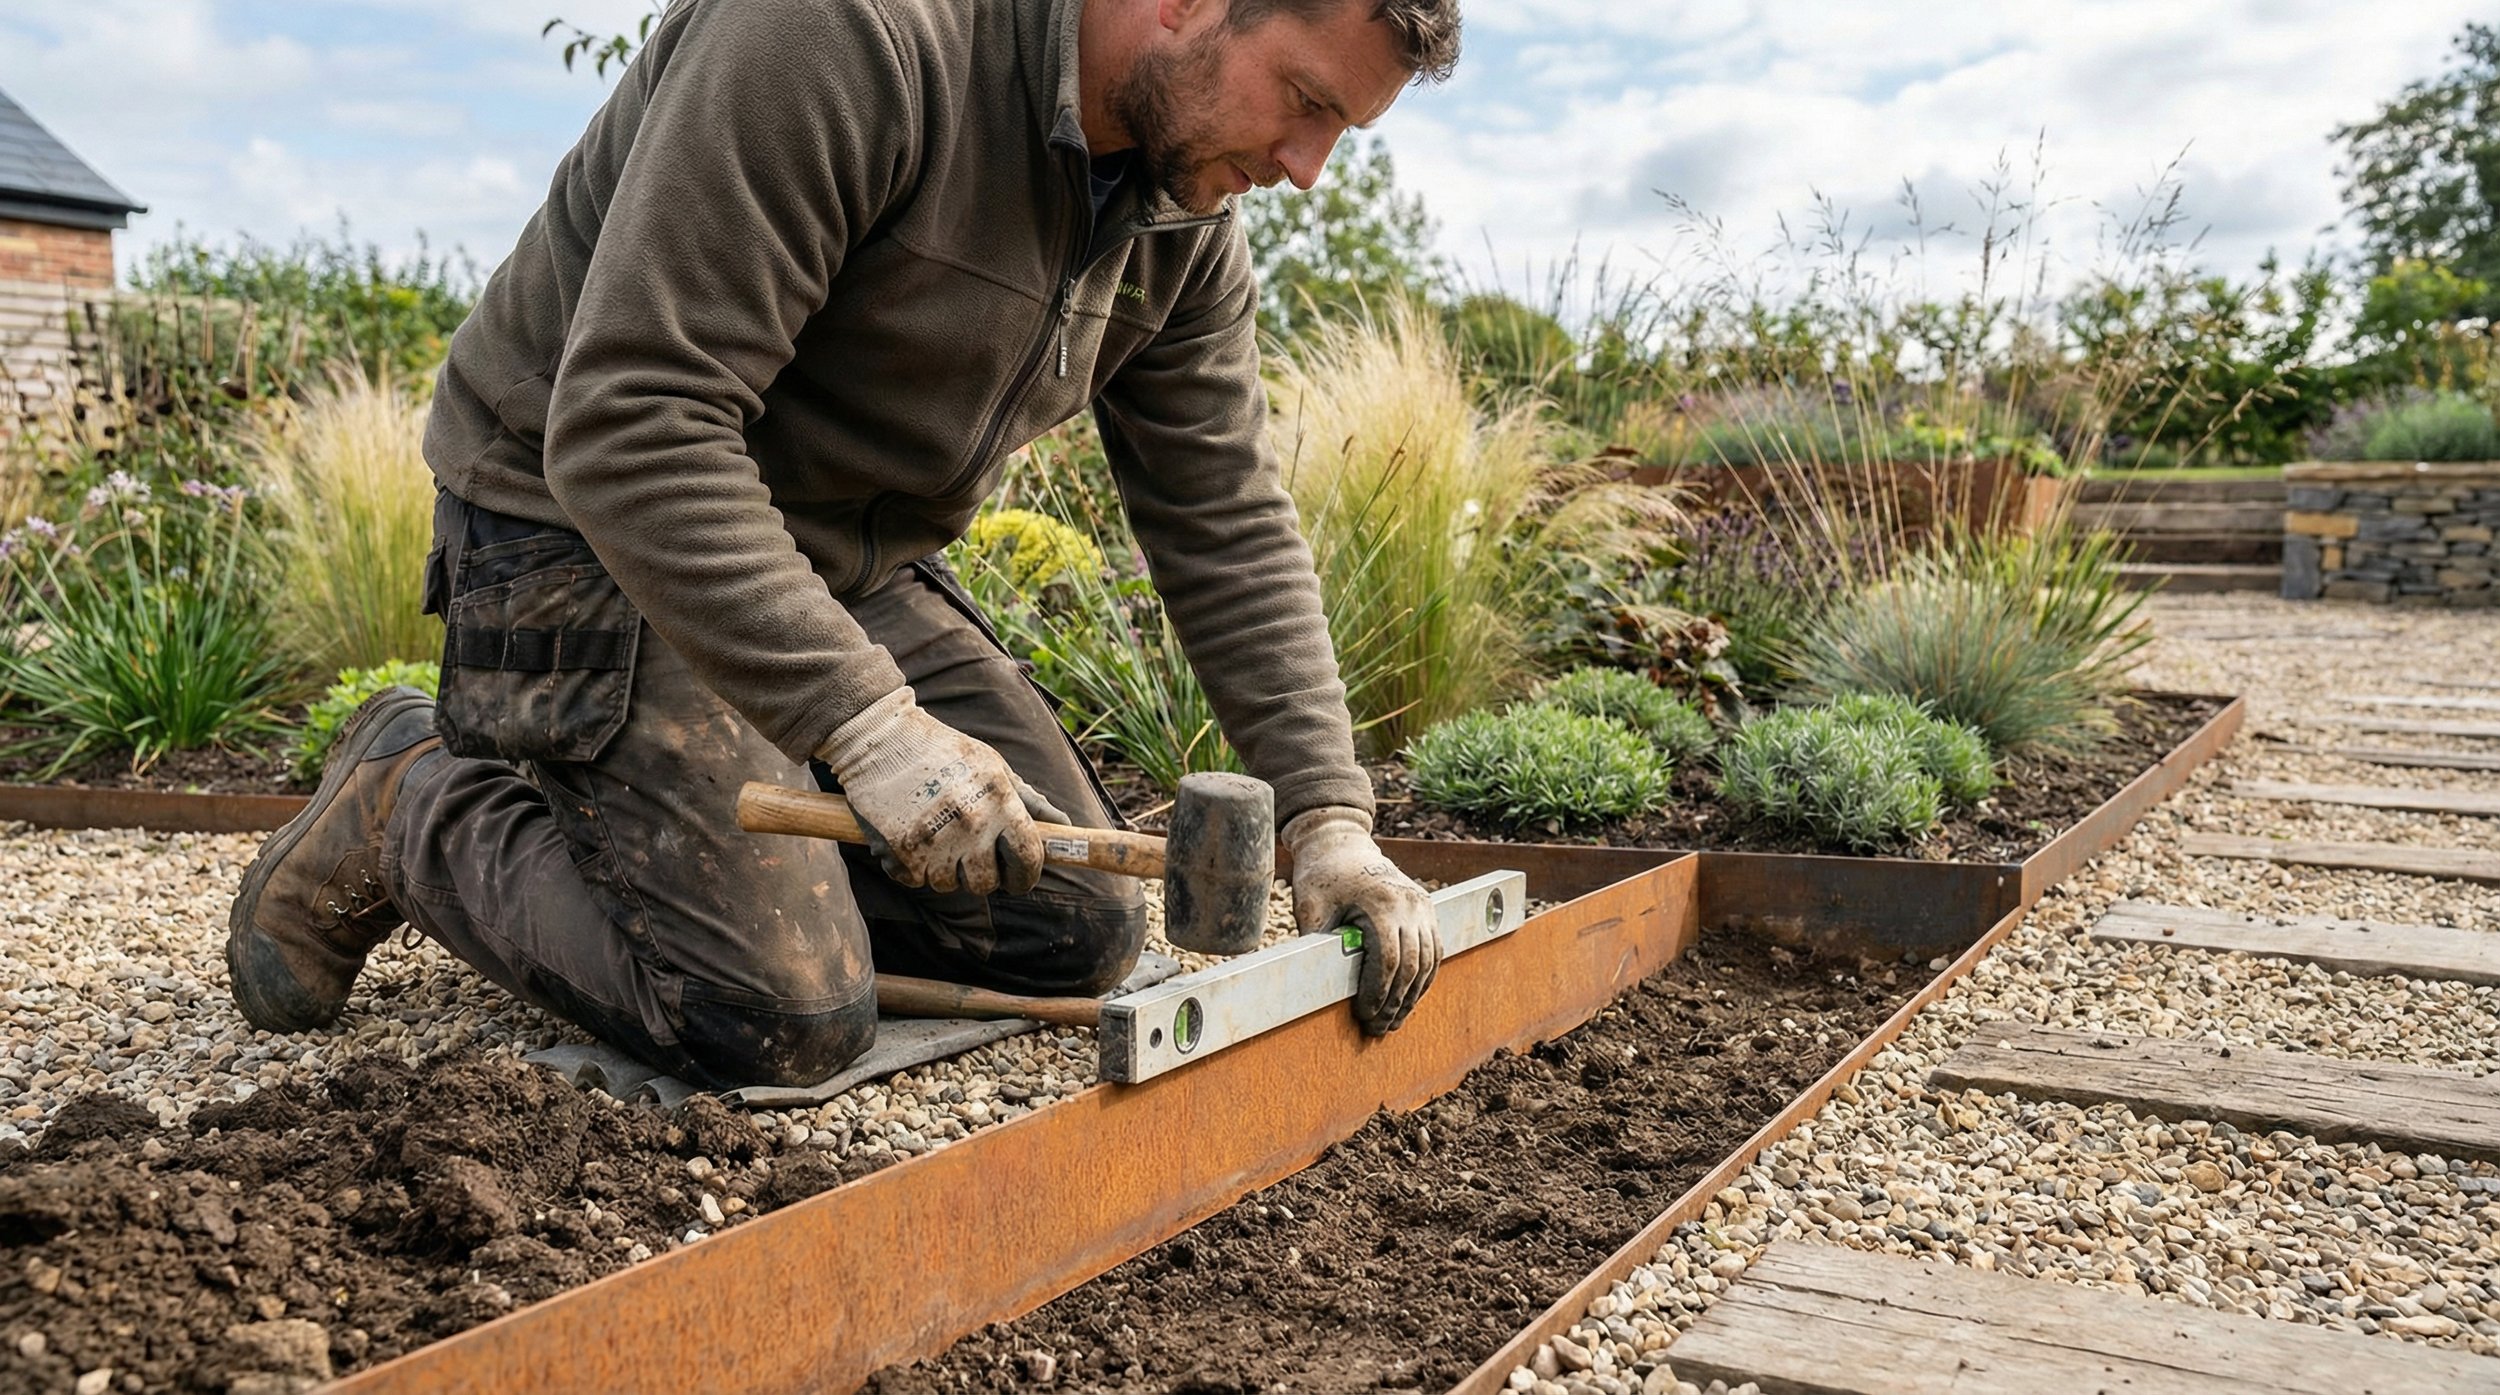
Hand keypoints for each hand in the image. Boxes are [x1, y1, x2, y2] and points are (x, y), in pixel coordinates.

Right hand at [816, 688, 1063, 895]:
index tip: (1021, 878)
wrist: (880, 737)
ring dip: (945, 870)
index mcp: (999, 802)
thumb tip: (1064, 824)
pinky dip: (913, 867)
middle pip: (986, 884)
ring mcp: (933, 841)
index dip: (1028, 875)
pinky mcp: (899, 851)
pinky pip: (914, 880)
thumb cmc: (943, 750)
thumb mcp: (993, 766)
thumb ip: (1028, 800)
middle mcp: (970, 825)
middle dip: (983, 876)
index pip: (1029, 859)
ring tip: (938, 838)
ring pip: (948, 885)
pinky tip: (912, 838)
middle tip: (973, 856)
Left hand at [1283, 807, 1438, 1033]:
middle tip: (1378, 1028)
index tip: (1363, 1014)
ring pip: (1428, 962)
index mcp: (1381, 902)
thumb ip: (1319, 946)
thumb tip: (1316, 989)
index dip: (1377, 994)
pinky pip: (1434, 950)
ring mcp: (1422, 905)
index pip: (1388, 961)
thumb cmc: (1321, 876)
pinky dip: (1423, 977)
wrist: (1341, 843)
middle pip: (1411, 966)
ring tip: (1394, 1020)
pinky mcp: (1427, 908)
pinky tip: (1408, 997)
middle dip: (1395, 1002)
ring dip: (1412, 995)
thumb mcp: (1311, 909)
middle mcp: (1409, 903)